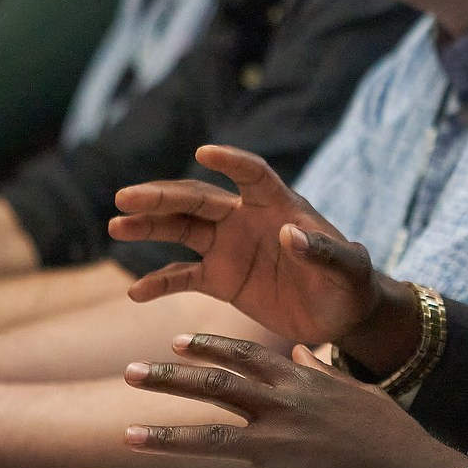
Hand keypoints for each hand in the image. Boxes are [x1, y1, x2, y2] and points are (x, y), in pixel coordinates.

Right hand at [108, 144, 393, 347]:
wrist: (341, 315)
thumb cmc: (351, 284)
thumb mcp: (347, 269)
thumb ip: (323, 251)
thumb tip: (290, 232)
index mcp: (279, 205)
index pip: (252, 174)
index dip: (231, 161)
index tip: (207, 152)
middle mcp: (247, 219)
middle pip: (198, 199)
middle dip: (162, 197)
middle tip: (125, 197)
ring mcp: (230, 247)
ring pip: (181, 229)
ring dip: (149, 227)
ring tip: (117, 225)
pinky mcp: (222, 279)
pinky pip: (183, 276)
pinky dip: (159, 282)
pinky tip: (135, 292)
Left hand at [123, 335, 467, 467]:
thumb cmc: (390, 436)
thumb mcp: (358, 392)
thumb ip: (321, 372)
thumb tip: (296, 353)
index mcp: (301, 383)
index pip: (244, 356)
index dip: (208, 347)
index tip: (176, 342)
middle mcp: (284, 409)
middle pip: (214, 386)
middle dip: (168, 378)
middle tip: (129, 372)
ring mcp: (279, 448)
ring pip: (208, 437)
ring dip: (163, 435)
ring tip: (126, 435)